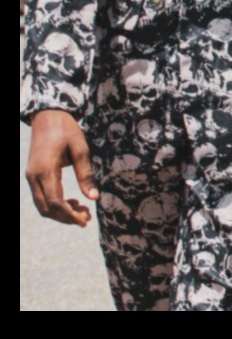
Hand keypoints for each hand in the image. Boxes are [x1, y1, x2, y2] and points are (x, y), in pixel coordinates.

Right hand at [26, 109, 96, 226]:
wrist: (47, 116)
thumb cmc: (66, 130)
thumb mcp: (81, 149)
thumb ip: (85, 174)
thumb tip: (93, 197)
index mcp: (45, 171)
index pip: (55, 202)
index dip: (69, 215)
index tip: (84, 221)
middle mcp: (34, 177)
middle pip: (46, 208)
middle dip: (66, 217)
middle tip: (86, 219)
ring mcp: (31, 177)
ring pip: (42, 205)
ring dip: (60, 212)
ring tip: (81, 211)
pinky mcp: (33, 175)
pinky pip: (41, 196)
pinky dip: (55, 204)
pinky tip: (71, 201)